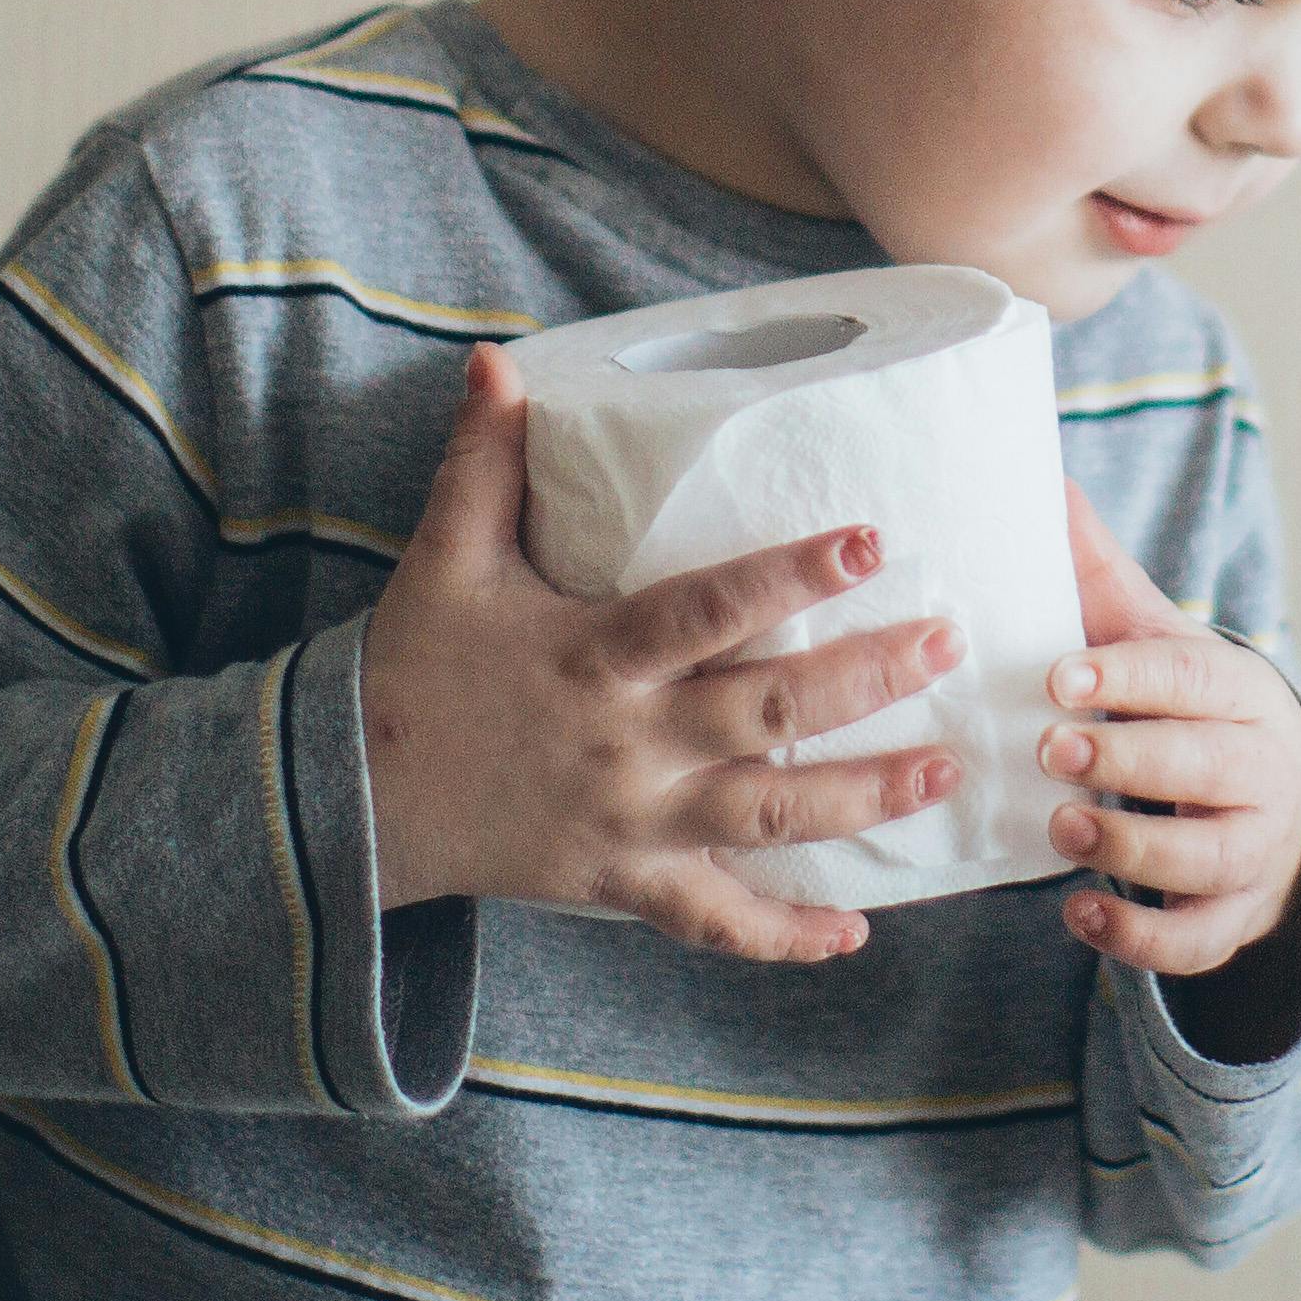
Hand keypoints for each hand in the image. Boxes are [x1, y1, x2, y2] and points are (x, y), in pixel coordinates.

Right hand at [361, 344, 965, 961]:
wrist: (352, 799)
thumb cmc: (415, 665)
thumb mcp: (447, 557)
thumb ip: (484, 461)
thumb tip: (496, 361)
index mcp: (592, 655)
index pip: (705, 609)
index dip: (788, 576)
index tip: (869, 543)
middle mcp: (625, 743)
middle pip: (767, 715)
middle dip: (864, 680)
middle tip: (946, 643)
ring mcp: (632, 822)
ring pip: (769, 818)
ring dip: (864, 798)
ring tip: (948, 769)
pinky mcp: (624, 883)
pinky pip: (714, 923)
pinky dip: (783, 939)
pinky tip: (854, 933)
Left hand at [1041, 481, 1300, 982]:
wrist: (1283, 807)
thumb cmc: (1195, 712)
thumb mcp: (1162, 644)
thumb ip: (1102, 577)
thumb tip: (1044, 482)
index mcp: (1242, 694)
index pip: (1190, 680)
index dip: (1127, 678)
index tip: (1059, 676)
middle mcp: (1261, 773)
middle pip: (1202, 768)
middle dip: (1127, 760)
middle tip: (1052, 750)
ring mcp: (1253, 853)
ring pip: (1202, 858)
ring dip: (1128, 847)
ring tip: (1062, 828)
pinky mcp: (1232, 919)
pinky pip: (1194, 941)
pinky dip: (1139, 938)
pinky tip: (1079, 913)